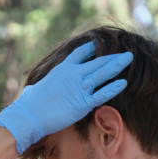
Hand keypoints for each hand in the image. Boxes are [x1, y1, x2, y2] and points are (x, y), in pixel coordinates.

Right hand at [0, 41, 132, 152]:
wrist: (28, 116)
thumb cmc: (28, 105)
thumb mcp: (33, 90)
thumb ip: (37, 88)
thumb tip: (30, 92)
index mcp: (63, 68)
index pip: (82, 52)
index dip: (94, 47)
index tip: (104, 43)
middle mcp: (73, 74)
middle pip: (98, 61)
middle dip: (113, 56)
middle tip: (126, 53)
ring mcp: (79, 87)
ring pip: (103, 73)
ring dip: (117, 65)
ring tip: (129, 59)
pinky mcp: (83, 103)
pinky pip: (102, 93)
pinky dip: (114, 87)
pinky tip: (124, 82)